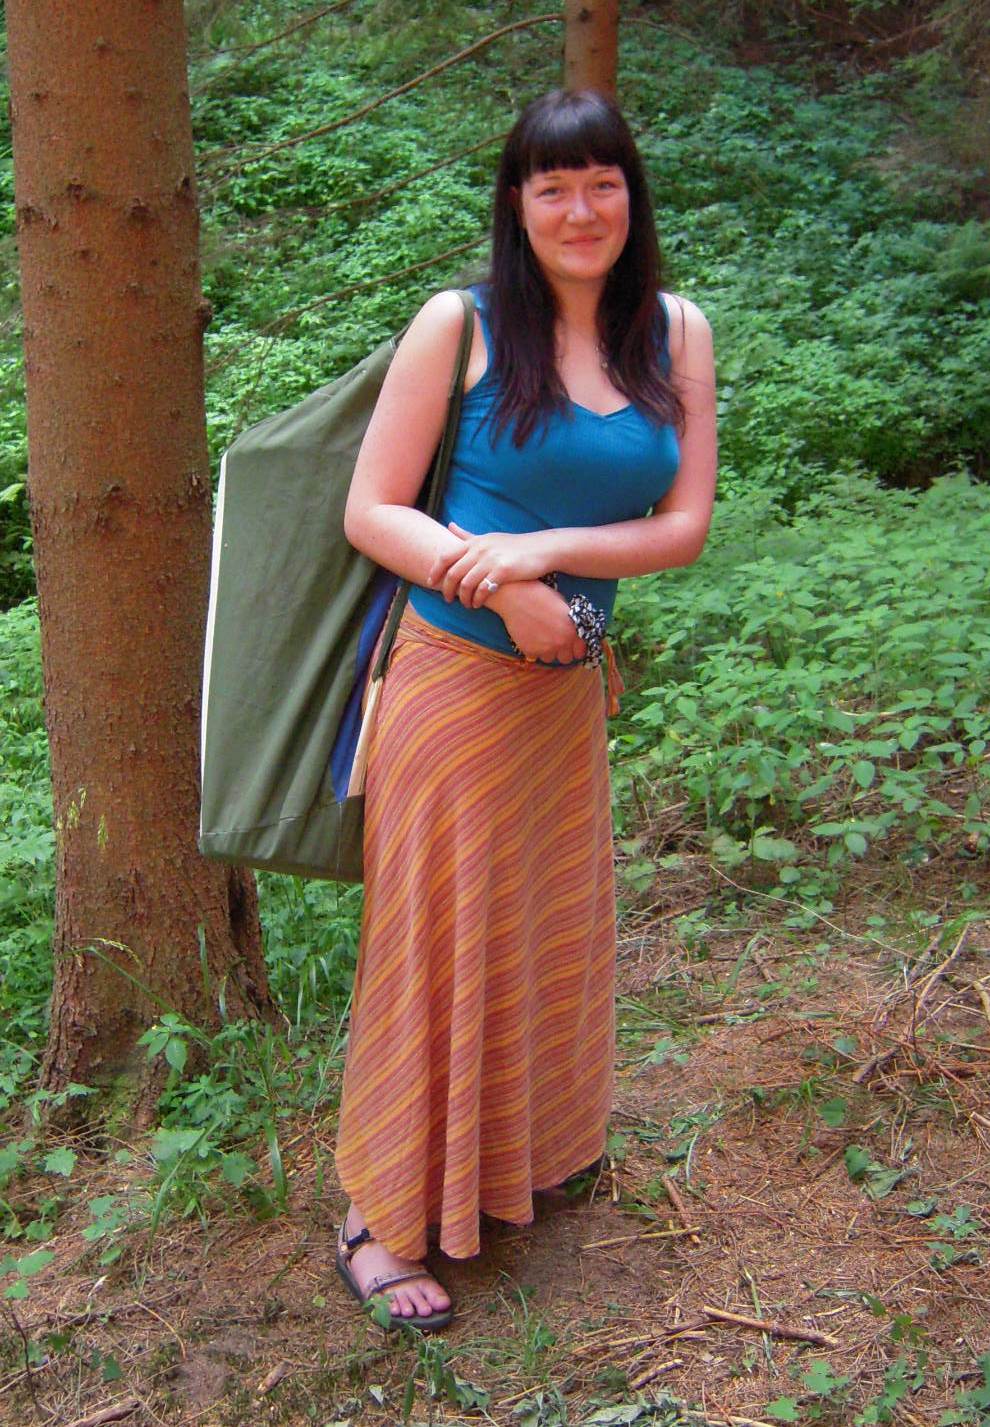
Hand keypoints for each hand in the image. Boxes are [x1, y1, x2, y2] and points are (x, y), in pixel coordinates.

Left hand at [427, 523, 554, 607]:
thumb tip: (449, 525)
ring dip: (464, 598)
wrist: (542, 549)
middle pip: (453, 573)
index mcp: (474, 542)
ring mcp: (491, 559)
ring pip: (466, 584)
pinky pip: (483, 589)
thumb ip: (467, 536)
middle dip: (447, 589)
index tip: (430, 583)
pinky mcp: (503, 570)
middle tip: (448, 600)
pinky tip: (479, 604)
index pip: (445, 556)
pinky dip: (478, 599)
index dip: (435, 571)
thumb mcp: (488, 538)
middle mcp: (480, 549)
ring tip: (467, 605)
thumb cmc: (514, 546)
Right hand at [489, 581, 585, 664]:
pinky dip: (533, 649)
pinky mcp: (529, 651)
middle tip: (556, 641)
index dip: (576, 648)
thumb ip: (571, 622)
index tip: (572, 644)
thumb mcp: (563, 605)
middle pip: (566, 659)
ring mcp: (544, 648)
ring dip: (547, 651)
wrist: (515, 597)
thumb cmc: (540, 596)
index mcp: (572, 630)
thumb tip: (574, 632)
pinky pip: (535, 656)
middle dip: (562, 651)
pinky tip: (530, 636)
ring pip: (550, 659)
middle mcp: (560, 642)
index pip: (580, 652)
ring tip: (541, 637)